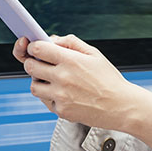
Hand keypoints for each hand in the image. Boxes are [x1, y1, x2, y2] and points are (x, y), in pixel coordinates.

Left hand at [22, 34, 151, 150]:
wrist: (121, 106)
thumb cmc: (109, 79)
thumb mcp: (94, 54)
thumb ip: (71, 42)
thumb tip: (52, 39)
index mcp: (71, 60)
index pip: (37, 49)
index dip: (34, 47)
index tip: (36, 48)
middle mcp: (63, 77)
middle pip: (30, 66)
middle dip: (33, 62)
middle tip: (41, 63)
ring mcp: (61, 95)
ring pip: (34, 85)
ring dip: (39, 80)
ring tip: (52, 79)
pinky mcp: (61, 111)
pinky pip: (45, 100)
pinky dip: (50, 96)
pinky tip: (63, 93)